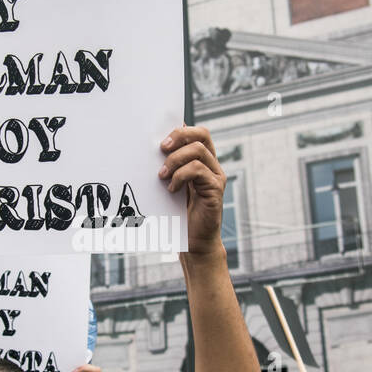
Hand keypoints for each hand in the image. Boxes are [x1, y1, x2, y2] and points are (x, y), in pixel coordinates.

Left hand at [158, 126, 224, 256]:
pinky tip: (171, 188)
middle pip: (202, 136)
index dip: (182, 130)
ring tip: (162, 175)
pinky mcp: (215, 190)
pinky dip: (181, 176)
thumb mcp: (172, 184)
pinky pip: (198, 171)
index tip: (162, 138)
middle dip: (180, 137)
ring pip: (198, 152)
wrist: (194, 241)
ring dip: (175, 160)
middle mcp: (212, 165)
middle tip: (161, 148)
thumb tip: (156, 148)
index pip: (198, 133)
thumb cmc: (180, 214)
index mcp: (202, 161)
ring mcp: (215, 177)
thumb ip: (169, 167)